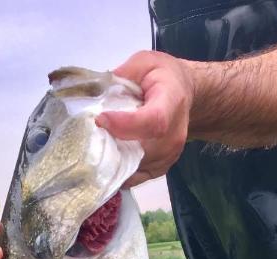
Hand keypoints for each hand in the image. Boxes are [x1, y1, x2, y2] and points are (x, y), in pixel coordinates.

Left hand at [96, 51, 193, 186]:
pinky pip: (136, 177)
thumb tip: (96, 93)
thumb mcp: (143, 63)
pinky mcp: (161, 168)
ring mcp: (169, 155)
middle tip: (92, 135)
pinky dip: (119, 171)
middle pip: (141, 150)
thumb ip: (121, 76)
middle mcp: (174, 134)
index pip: (152, 122)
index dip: (125, 125)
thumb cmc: (162, 77)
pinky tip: (109, 156)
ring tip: (98, 145)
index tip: (100, 119)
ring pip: (135, 167)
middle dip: (112, 145)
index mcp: (171, 102)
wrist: (184, 94)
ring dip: (113, 160)